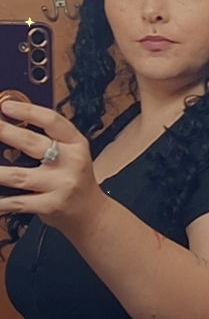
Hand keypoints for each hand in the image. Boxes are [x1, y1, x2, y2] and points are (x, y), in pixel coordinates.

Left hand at [0, 97, 103, 231]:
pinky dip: (1, 202)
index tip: (6, 107)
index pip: (52, 121)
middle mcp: (71, 162)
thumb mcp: (70, 152)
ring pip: (18, 175)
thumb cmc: (75, 178)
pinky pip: (18, 202)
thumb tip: (11, 123)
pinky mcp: (51, 205)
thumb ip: (48, 138)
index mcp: (76, 143)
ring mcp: (61, 185)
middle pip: (32, 144)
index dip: (27, 111)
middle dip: (5, 132)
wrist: (89, 211)